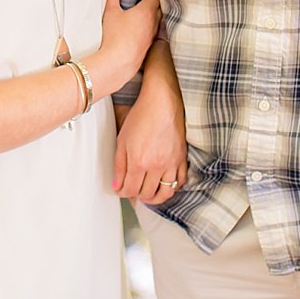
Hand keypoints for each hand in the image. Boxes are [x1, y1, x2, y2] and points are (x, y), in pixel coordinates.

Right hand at [98, 0, 159, 90]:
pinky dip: (149, 26)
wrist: (117, 64)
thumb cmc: (114, 37)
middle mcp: (153, 24)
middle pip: (159, 7)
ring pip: (157, 21)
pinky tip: (140, 28)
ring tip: (145, 9)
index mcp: (146, 12)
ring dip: (153, 14)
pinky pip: (152, 32)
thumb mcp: (111, 13)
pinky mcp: (148, 47)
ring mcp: (152, 37)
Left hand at [113, 47, 186, 203]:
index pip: (130, 190)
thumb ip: (119, 166)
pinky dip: (172, 187)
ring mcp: (172, 163)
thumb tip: (117, 186)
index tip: (121, 190)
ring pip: (165, 193)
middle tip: (132, 190)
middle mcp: (157, 166)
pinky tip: (164, 184)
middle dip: (137, 196)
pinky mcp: (182, 158)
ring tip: (148, 194)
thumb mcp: (122, 140)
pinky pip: (180, 182)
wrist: (162, 101)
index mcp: (139, 161)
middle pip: (147, 194)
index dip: (123, 193)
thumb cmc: (141, 116)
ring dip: (155, 198)